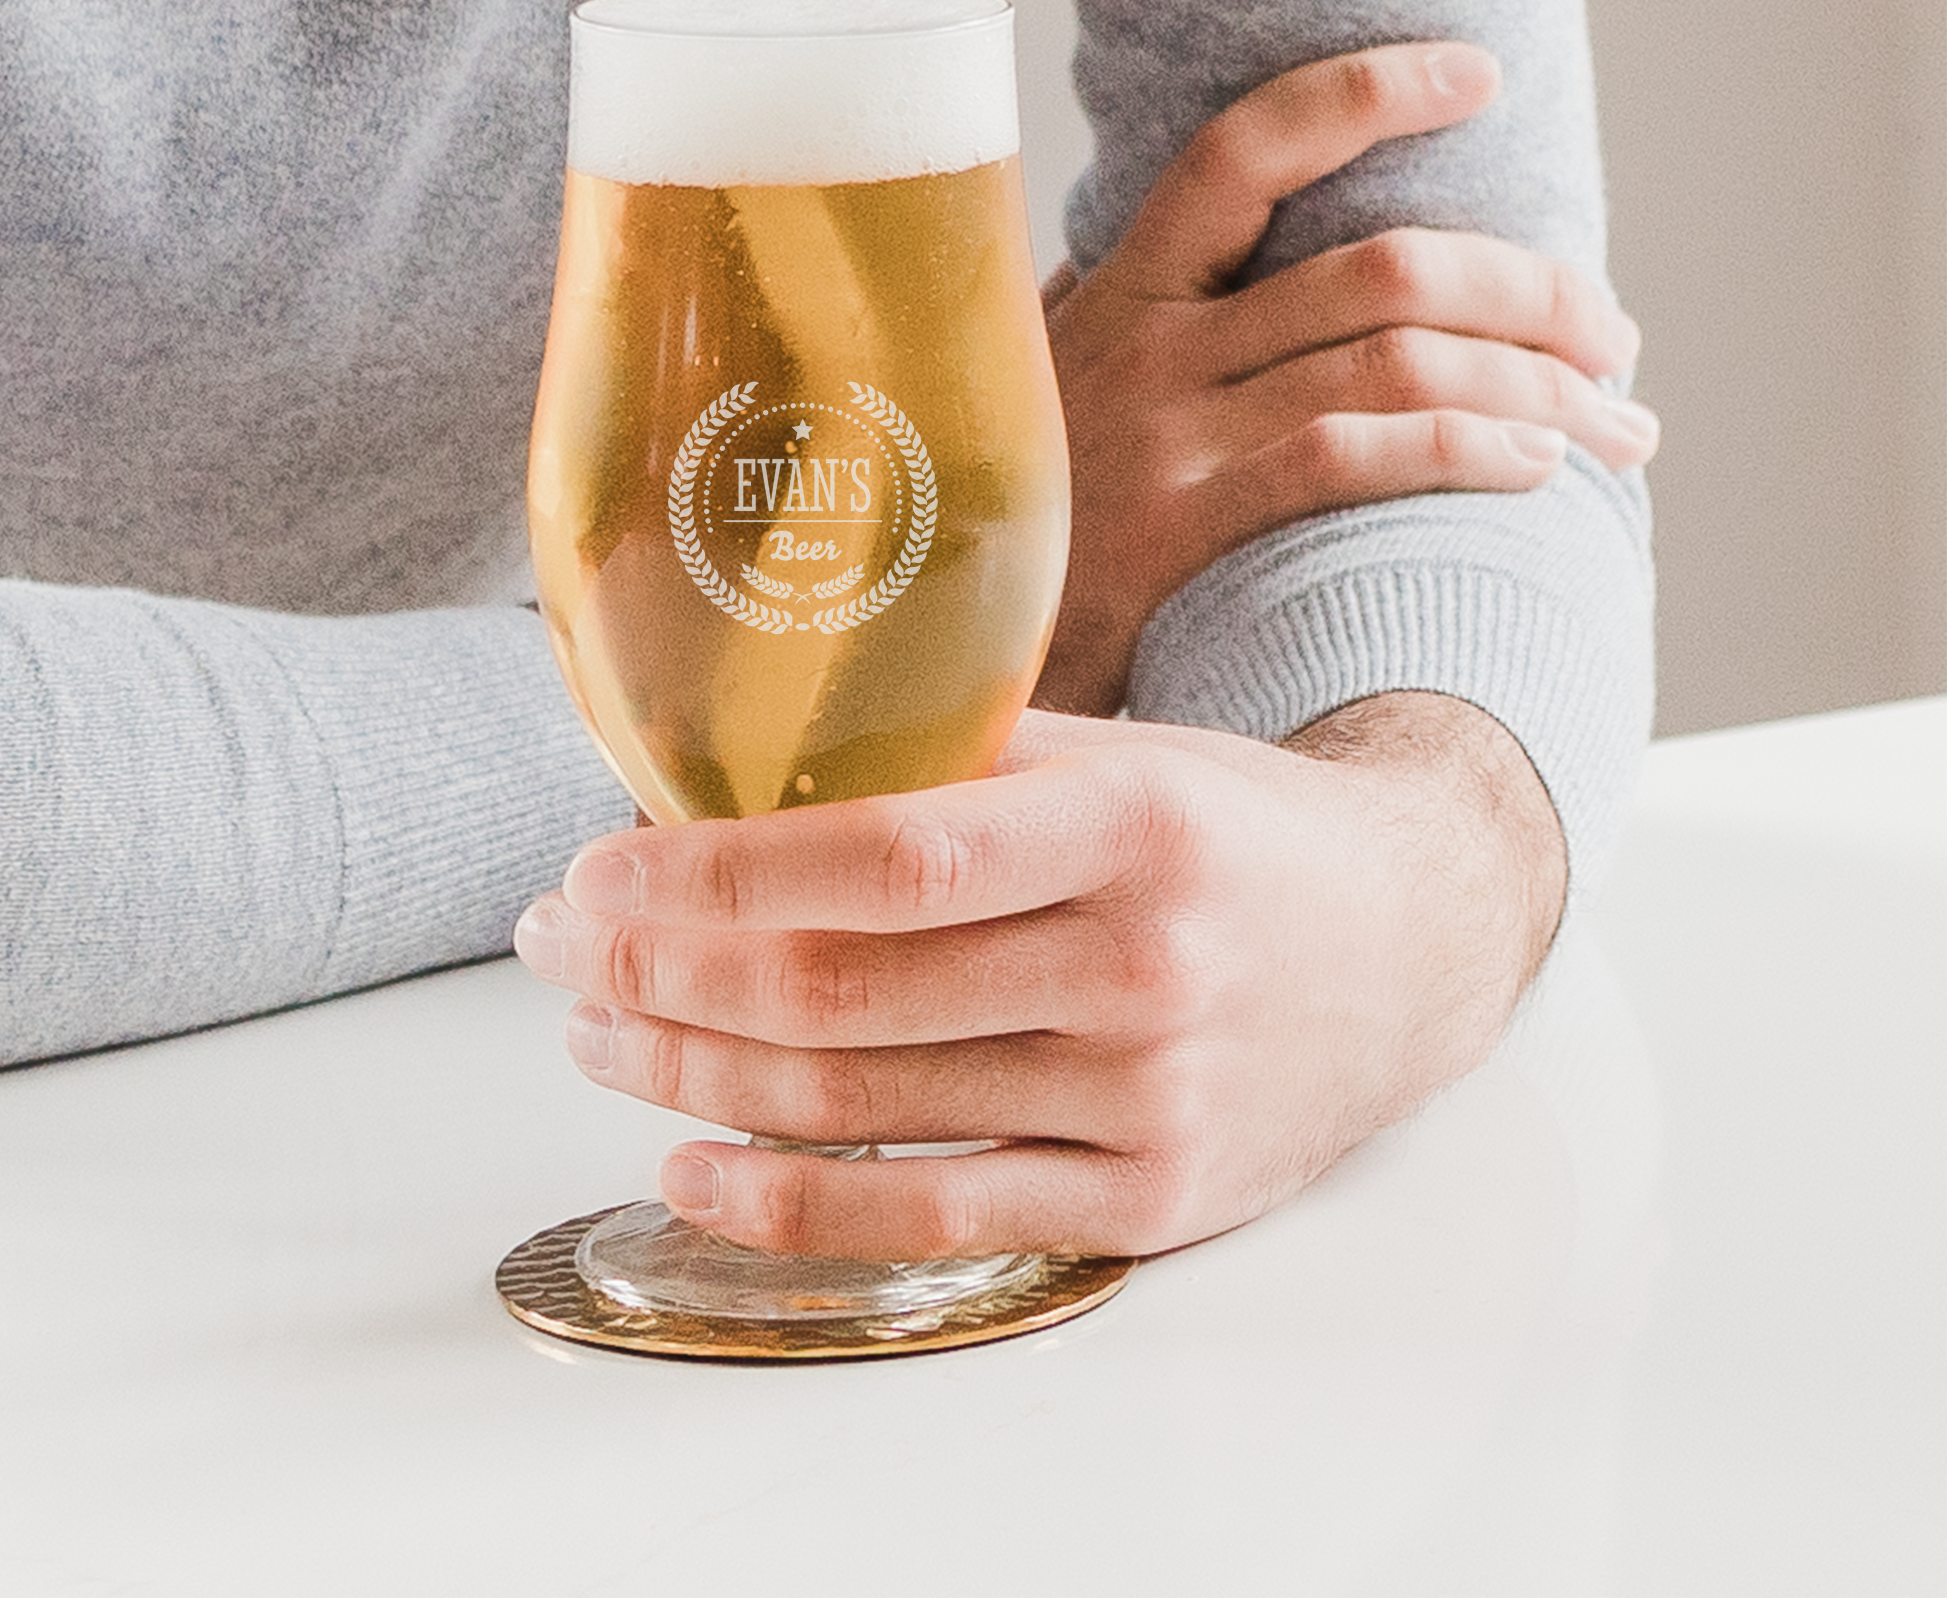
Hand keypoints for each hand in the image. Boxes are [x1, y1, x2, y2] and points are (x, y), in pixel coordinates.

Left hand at [512, 691, 1562, 1259]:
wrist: (1411, 944)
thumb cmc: (1233, 836)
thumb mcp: (1123, 758)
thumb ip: (958, 763)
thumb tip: (743, 776)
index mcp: (1133, 825)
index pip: (888, 857)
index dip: (718, 871)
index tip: (597, 869)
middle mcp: (1144, 966)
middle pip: (847, 993)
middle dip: (665, 974)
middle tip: (564, 954)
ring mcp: (1149, 1100)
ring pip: (865, 1107)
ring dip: (696, 1076)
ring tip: (605, 1038)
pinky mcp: (1150, 1201)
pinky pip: (936, 1217)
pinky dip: (789, 1204)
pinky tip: (691, 1167)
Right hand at [1039, 42, 1657, 713]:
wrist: (915, 643)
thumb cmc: (1008, 516)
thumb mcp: (1045, 386)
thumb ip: (1121, 318)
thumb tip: (1221, 264)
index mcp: (1122, 290)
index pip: (1246, 147)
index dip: (1367, 90)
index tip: (1479, 73)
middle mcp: (1148, 344)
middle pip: (1383, 267)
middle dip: (1533, 289)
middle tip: (1615, 334)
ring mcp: (1166, 436)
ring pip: (1396, 363)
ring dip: (1538, 385)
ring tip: (1616, 420)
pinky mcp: (1180, 529)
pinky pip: (1353, 460)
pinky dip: (1467, 452)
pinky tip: (1535, 468)